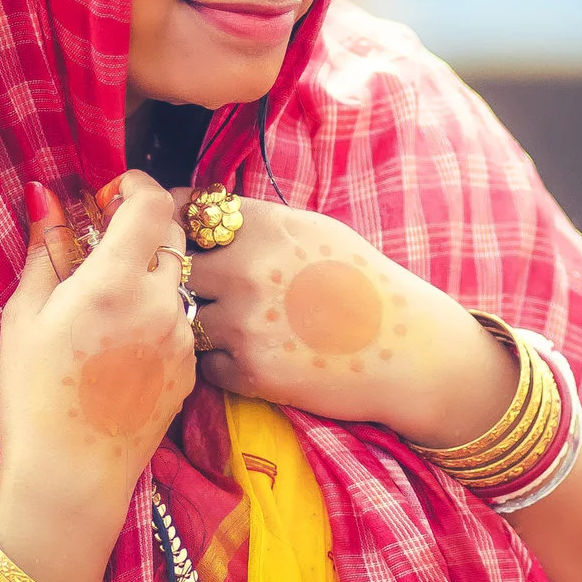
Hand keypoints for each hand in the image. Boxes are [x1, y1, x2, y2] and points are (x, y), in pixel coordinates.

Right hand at [0, 171, 198, 515]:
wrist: (72, 476)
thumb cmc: (35, 396)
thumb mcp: (24, 317)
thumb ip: (45, 250)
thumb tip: (46, 196)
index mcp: (116, 282)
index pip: (152, 203)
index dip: (135, 186)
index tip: (112, 193)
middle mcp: (160, 302)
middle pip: (172, 235)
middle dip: (142, 227)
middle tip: (106, 243)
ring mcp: (182, 337)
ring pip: (178, 280)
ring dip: (151, 273)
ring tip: (109, 303)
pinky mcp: (192, 368)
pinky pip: (180, 321)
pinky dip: (157, 314)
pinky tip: (122, 343)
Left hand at [173, 190, 517, 447]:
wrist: (408, 349)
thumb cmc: (363, 285)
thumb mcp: (315, 231)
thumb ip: (256, 222)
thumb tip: (200, 212)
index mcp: (264, 226)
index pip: (184, 210)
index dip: (173, 222)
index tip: (178, 235)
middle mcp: (248, 268)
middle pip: (174, 266)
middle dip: (181, 276)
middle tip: (205, 288)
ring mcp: (245, 322)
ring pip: (185, 317)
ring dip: (199, 321)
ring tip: (240, 325)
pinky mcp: (250, 371)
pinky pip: (207, 363)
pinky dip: (222, 361)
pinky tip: (258, 355)